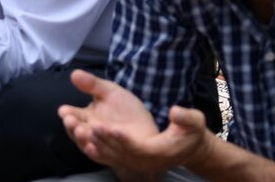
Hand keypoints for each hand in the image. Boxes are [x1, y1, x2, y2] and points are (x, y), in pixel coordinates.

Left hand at [58, 70, 209, 173]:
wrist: (189, 150)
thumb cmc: (192, 134)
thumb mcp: (195, 123)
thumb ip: (186, 118)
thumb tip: (175, 111)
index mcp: (158, 152)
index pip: (135, 146)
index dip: (120, 138)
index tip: (106, 126)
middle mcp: (142, 161)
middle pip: (117, 151)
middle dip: (100, 138)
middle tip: (85, 124)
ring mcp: (134, 163)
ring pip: (109, 155)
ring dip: (92, 143)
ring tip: (78, 128)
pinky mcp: (129, 160)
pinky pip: (109, 157)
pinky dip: (96, 149)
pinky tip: (84, 140)